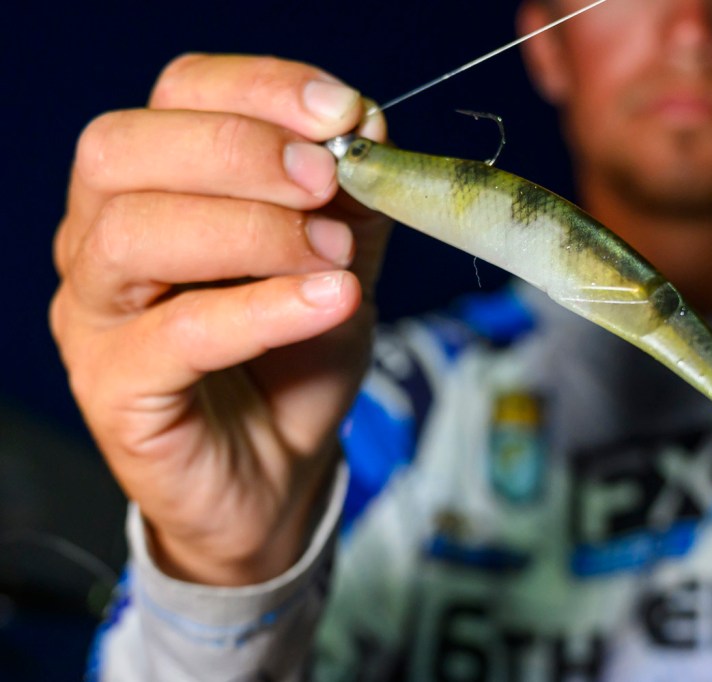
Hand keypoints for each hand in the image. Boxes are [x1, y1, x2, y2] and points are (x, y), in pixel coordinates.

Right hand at [50, 54, 390, 585]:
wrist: (279, 471)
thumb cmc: (296, 358)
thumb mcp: (341, 264)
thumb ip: (350, 199)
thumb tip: (365, 124)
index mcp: (153, 184)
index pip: (176, 96)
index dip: (259, 88)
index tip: (343, 112)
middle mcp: (101, 237)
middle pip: (124, 149)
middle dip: (242, 151)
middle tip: (328, 181)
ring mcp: (95, 314)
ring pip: (134, 235)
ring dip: (253, 231)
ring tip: (334, 256)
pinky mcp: (113, 387)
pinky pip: (176, 335)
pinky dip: (263, 309)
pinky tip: (330, 302)